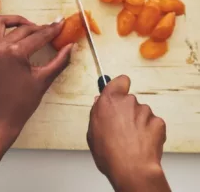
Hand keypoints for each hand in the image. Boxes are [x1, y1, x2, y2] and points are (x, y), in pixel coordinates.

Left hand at [0, 15, 72, 147]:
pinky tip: (16, 37)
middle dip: (39, 27)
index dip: (52, 29)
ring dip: (16, 21)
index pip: (38, 36)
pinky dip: (5, 30)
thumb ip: (59, 61)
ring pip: (1, 23)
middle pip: (23, 28)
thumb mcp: (43, 80)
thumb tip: (71, 46)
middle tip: (51, 30)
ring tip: (30, 27)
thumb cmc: (22, 103)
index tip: (62, 21)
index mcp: (14, 53)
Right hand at [87, 75, 169, 191]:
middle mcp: (128, 101)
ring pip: (141, 112)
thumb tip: (99, 103)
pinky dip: (149, 131)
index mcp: (110, 100)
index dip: (120, 86)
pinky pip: (152, 123)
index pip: (120, 81)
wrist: (131, 169)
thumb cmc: (109, 153)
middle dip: (126, 110)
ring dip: (138, 122)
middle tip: (122, 127)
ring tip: (131, 139)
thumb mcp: (92, 132)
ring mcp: (144, 111)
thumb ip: (96, 113)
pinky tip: (142, 142)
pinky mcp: (158, 122)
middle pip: (129, 100)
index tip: (119, 91)